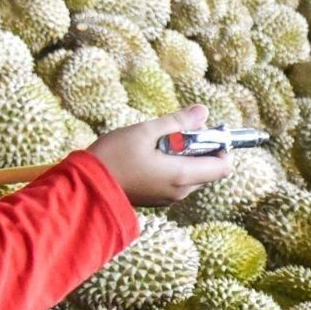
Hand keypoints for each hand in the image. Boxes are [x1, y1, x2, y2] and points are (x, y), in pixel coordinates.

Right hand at [87, 105, 231, 205]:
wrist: (86, 185)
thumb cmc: (114, 157)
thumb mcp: (146, 131)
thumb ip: (178, 122)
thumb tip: (203, 112)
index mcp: (183, 176)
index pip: (224, 166)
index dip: (220, 146)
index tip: (202, 130)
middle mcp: (181, 191)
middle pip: (209, 169)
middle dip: (201, 148)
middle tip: (176, 131)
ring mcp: (169, 197)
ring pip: (193, 175)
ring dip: (186, 156)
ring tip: (159, 142)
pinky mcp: (157, 197)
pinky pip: (177, 181)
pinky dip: (174, 165)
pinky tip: (152, 154)